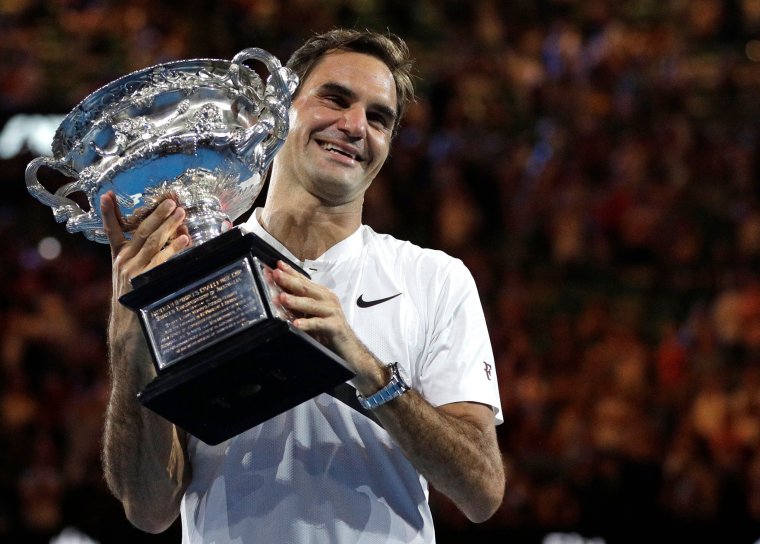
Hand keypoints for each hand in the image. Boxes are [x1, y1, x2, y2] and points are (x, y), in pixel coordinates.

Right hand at [101, 191, 190, 298]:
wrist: (128, 327)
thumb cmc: (135, 297)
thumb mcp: (132, 273)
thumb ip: (146, 255)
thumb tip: (177, 234)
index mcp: (119, 256)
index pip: (111, 230)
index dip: (108, 212)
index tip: (107, 195)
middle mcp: (123, 261)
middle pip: (140, 231)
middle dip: (156, 214)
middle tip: (171, 201)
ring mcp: (132, 270)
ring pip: (152, 242)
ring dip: (168, 225)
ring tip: (181, 213)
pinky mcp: (142, 281)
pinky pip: (161, 260)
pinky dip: (173, 248)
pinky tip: (184, 239)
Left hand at [271, 261, 386, 391]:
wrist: (349, 349)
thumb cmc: (328, 331)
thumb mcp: (311, 316)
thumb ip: (298, 307)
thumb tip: (276, 297)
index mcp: (322, 294)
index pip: (304, 280)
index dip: (290, 272)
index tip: (276, 265)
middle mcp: (328, 299)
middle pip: (306, 288)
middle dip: (289, 280)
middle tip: (275, 274)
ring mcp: (332, 312)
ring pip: (311, 304)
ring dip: (296, 301)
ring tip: (282, 298)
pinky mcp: (335, 326)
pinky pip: (318, 324)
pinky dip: (307, 323)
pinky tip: (296, 324)